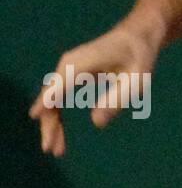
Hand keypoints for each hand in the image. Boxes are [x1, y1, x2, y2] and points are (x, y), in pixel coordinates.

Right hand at [29, 24, 161, 156]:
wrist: (136, 37)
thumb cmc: (139, 58)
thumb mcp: (136, 82)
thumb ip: (116, 101)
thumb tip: (96, 124)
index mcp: (82, 63)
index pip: (58, 86)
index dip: (47, 104)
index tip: (36, 120)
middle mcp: (69, 65)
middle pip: (50, 96)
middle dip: (49, 124)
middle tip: (52, 150)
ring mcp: (67, 70)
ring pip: (51, 100)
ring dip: (51, 124)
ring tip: (57, 150)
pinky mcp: (70, 76)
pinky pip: (58, 98)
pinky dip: (56, 116)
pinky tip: (60, 134)